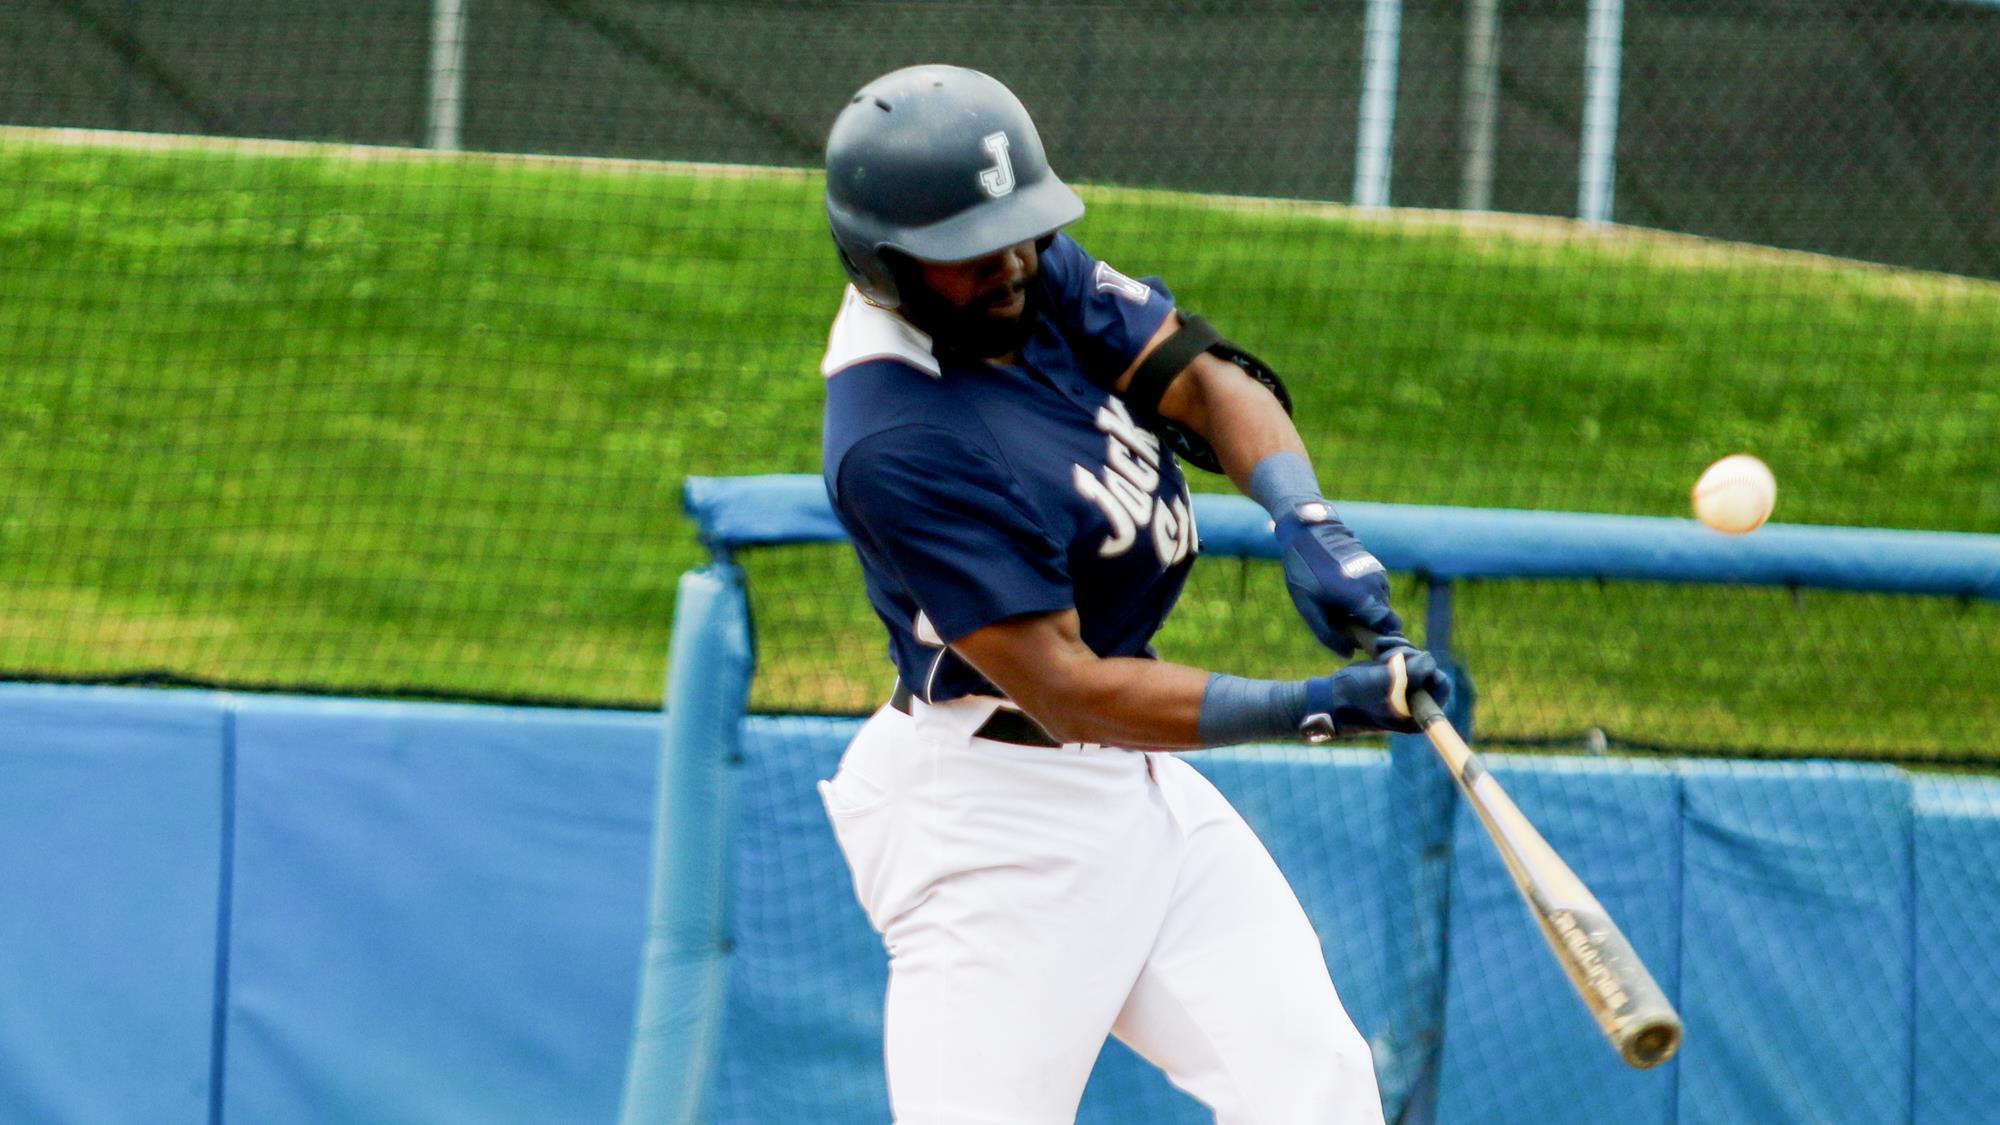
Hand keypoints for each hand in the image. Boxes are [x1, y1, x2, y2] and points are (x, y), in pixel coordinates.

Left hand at [1272, 502, 1402, 656]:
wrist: (1307, 530)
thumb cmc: (1304, 570)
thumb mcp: (1308, 606)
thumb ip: (1327, 634)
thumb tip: (1349, 654)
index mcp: (1362, 596)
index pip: (1391, 626)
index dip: (1382, 639)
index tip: (1366, 644)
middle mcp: (1377, 584)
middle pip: (1385, 619)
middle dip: (1370, 627)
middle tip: (1343, 626)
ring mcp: (1378, 573)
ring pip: (1381, 605)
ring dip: (1365, 611)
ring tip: (1338, 606)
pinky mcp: (1375, 565)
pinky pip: (1376, 592)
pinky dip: (1364, 598)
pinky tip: (1341, 593)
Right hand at [1297, 647, 1451, 740]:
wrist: (1329, 697)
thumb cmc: (1357, 695)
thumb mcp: (1390, 682)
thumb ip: (1416, 670)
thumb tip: (1430, 660)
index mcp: (1419, 713)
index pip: (1441, 684)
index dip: (1427, 669)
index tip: (1406, 665)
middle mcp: (1415, 702)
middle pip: (1428, 667)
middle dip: (1410, 655)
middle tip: (1387, 657)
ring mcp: (1403, 689)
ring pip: (1415, 658)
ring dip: (1398, 649)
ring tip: (1379, 649)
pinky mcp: (1392, 677)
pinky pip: (1402, 656)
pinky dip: (1393, 648)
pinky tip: (1378, 646)